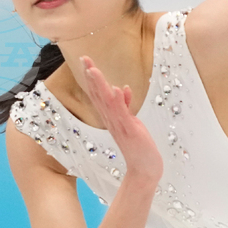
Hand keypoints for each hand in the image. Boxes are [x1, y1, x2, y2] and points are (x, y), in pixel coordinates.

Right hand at [81, 55, 163, 185]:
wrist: (144, 169)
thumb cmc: (138, 146)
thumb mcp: (132, 121)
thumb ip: (126, 105)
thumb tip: (123, 89)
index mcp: (112, 116)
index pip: (99, 94)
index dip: (92, 77)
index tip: (86, 61)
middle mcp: (111, 120)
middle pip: (98, 95)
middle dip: (91, 77)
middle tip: (83, 59)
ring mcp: (120, 125)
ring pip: (107, 102)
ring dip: (100, 86)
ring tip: (93, 70)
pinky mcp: (130, 131)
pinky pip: (122, 114)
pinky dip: (119, 102)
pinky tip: (117, 90)